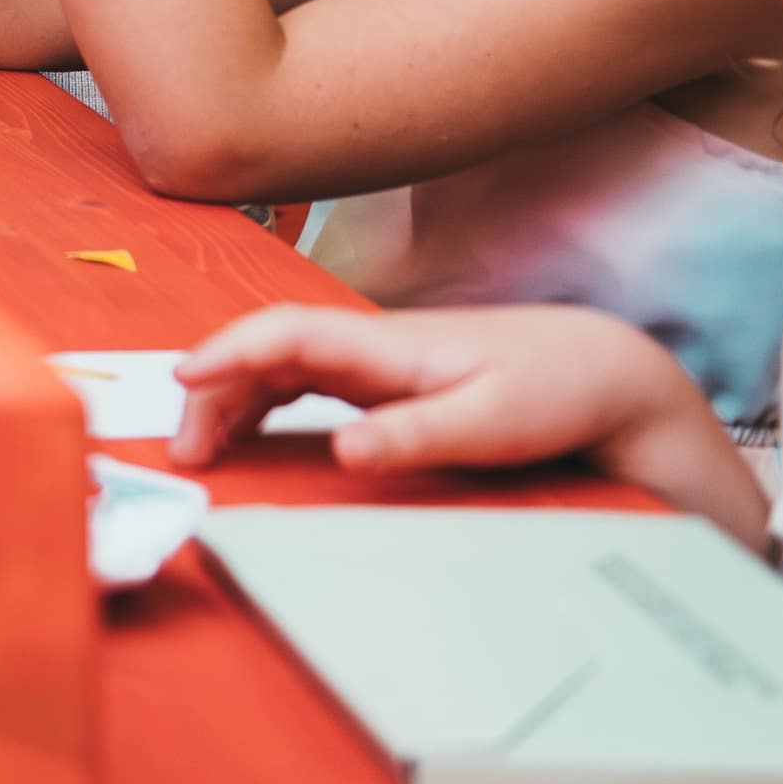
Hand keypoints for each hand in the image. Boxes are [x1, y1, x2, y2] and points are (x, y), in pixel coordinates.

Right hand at [169, 302, 748, 536]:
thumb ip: (414, 434)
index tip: (181, 379)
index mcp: (387, 344)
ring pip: (275, 364)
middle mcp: (368, 343)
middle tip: (184, 451)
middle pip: (264, 348)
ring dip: (229, 396)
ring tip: (200, 449)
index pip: (285, 332)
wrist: (601, 372)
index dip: (227, 352)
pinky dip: (259, 400)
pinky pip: (298, 379)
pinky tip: (246, 431)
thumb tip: (340, 446)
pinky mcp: (380, 378)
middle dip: (210, 387)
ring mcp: (371, 358)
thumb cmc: (552, 392)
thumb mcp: (491, 423)